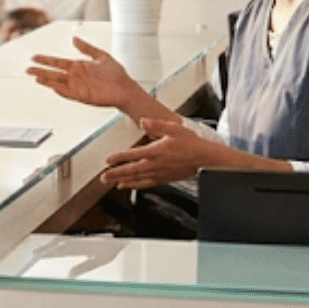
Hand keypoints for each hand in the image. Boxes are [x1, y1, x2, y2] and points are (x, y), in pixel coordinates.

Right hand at [28, 37, 144, 109]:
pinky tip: (52, 86)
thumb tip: (74, 38)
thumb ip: (87, 48)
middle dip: (40, 71)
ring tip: (36, 77)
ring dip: (47, 81)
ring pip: (58, 83)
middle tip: (27, 69)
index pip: (58, 62)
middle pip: (54, 73)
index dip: (46, 60)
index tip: (34, 57)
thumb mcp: (101, 55)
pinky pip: (68, 93)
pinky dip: (60, 90)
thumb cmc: (116, 73)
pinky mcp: (82, 96)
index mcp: (78, 66)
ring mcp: (78, 87)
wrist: (126, 87)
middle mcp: (75, 77)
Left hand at [100, 117, 215, 188]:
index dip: (118, 158)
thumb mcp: (174, 128)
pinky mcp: (164, 178)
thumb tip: (143, 121)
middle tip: (103, 177)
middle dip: (116, 174)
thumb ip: (156, 125)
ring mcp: (159, 173)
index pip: (132, 155)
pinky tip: (127, 186)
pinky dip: (135, 186)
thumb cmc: (191, 143)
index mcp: (155, 151)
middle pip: (131, 171)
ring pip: (137, 179)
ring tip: (111, 183)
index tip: (107, 160)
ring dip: (122, 181)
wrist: (205, 158)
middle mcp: (155, 164)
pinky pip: (146, 184)